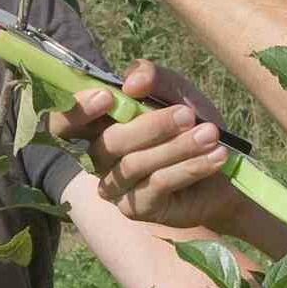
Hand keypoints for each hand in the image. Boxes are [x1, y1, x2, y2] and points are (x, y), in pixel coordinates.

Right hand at [54, 59, 254, 235]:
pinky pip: (158, 184)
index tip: (108, 97)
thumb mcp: (177, 92)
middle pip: (108, 142)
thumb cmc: (191, 126)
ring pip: (134, 164)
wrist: (222, 165)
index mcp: (99, 126)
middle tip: (187, 115)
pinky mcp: (136, 209)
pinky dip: (189, 167)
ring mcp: (115, 187)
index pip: (64, 123)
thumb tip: (131, 83)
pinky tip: (215, 156)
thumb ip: (154, 77)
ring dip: (177, 147)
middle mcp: (100, 157)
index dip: (76, 111)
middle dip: (151, 126)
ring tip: (210, 134)